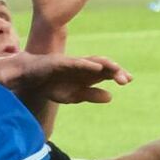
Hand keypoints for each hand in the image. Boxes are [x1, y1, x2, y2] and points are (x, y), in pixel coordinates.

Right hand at [5, 50, 130, 104]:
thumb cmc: (53, 85)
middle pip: (102, 66)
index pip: (106, 73)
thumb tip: (110, 97)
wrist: (30, 79)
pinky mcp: (60, 62)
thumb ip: (91, 95)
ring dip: (104, 65)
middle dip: (115, 71)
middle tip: (126, 80)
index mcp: (86, 74)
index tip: (129, 80)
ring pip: (92, 62)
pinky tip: (96, 67)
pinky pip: (75, 63)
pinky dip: (86, 64)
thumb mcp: (74, 95)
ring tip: (116, 69)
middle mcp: (82, 66)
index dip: (118, 75)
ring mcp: (72, 63)